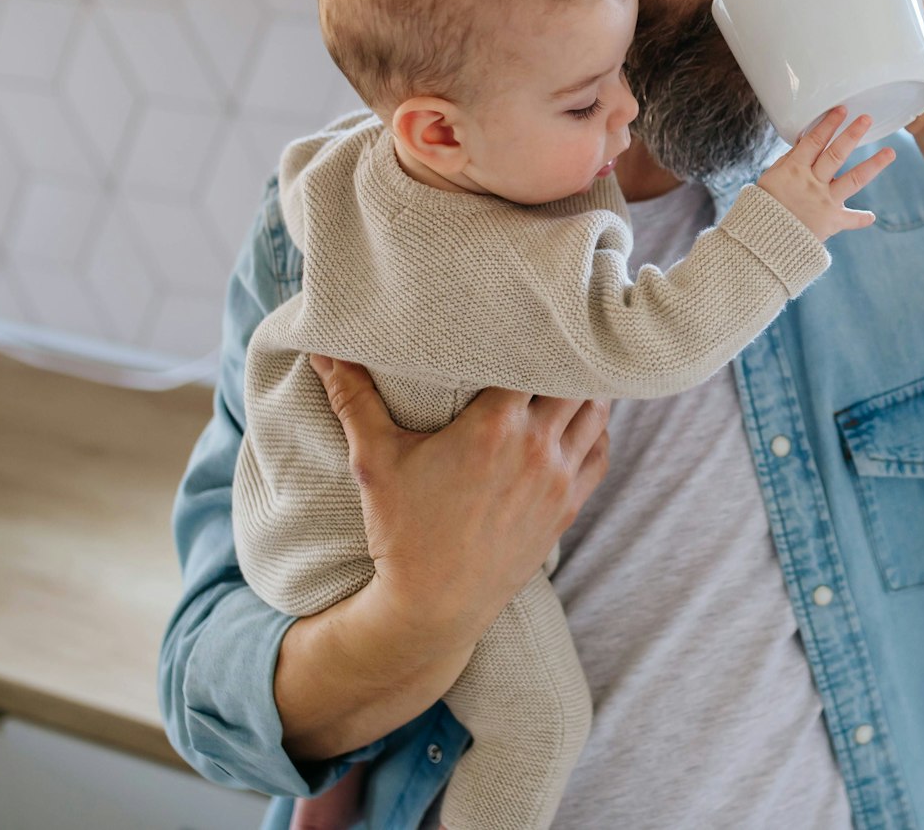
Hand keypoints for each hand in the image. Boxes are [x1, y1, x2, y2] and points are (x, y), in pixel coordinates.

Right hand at [308, 354, 609, 636]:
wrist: (433, 608)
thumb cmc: (401, 532)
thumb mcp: (374, 460)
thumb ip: (353, 397)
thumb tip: (322, 348)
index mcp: (496, 425)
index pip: (537, 356)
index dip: (537, 331)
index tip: (528, 314)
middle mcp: (538, 447)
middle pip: (576, 378)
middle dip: (566, 355)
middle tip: (554, 336)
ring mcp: (559, 479)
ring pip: (596, 412)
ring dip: (587, 389)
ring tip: (571, 369)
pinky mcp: (568, 507)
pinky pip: (601, 453)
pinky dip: (597, 431)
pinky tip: (583, 420)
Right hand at [756, 107, 895, 240]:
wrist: (762, 241)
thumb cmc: (763, 206)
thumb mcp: (770, 178)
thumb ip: (788, 160)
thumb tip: (802, 140)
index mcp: (794, 170)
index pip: (814, 141)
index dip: (827, 124)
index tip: (841, 109)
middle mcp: (812, 183)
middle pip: (835, 155)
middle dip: (851, 135)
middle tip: (866, 119)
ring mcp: (824, 202)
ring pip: (853, 180)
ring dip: (873, 165)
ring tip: (890, 152)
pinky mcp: (831, 221)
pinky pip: (850, 220)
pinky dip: (860, 219)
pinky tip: (871, 217)